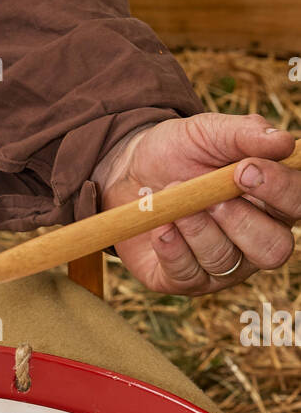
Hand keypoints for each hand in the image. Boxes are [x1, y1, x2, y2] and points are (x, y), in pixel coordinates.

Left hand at [91, 114, 299, 294]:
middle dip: (240, 222)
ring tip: (171, 194)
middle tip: (210, 198)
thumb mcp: (211, 132)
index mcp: (273, 201)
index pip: (297, 204)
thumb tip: (284, 142)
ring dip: (196, 227)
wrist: (129, 171)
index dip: (278, 190)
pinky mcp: (185, 280)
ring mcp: (222, 266)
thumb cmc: (180, 152)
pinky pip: (187, 275)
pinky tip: (160, 225)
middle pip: (273, 249)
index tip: (244, 169)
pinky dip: (172, 247)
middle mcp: (255, 239)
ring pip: (224, 261)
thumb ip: (246, 133)